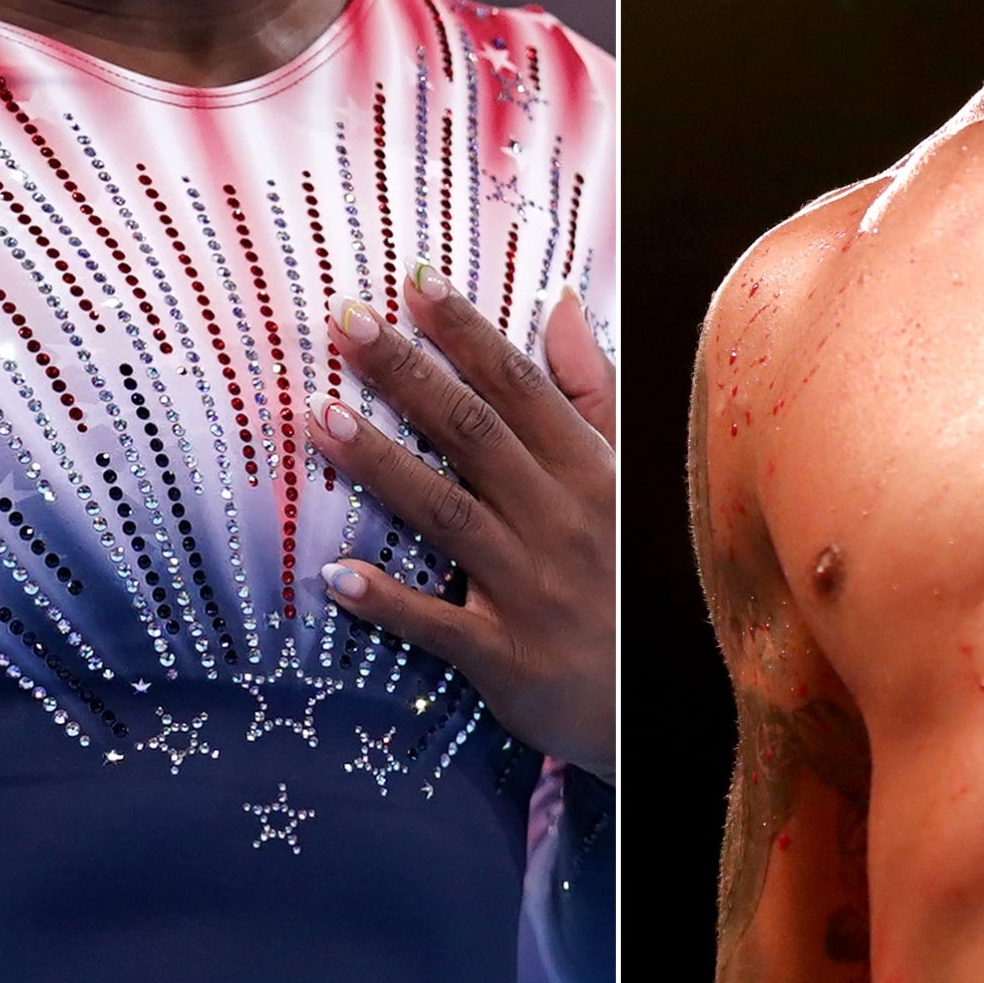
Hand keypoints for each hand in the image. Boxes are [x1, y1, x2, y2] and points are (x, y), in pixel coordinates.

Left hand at [306, 264, 614, 779]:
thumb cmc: (633, 573)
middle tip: (342, 323)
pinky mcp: (508, 659)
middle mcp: (561, 520)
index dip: (466, 332)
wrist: (665, 701)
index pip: (520, 386)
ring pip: (447, 514)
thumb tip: (560, 300)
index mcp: (591, 471)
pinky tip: (334, 574)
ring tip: (319, 418)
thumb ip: (591, 390)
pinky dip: (389, 603)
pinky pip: (440, 627)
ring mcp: (532, 590)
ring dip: (382, 465)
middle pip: (473, 434)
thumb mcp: (631, 475)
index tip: (412, 282)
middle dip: (407, 374)